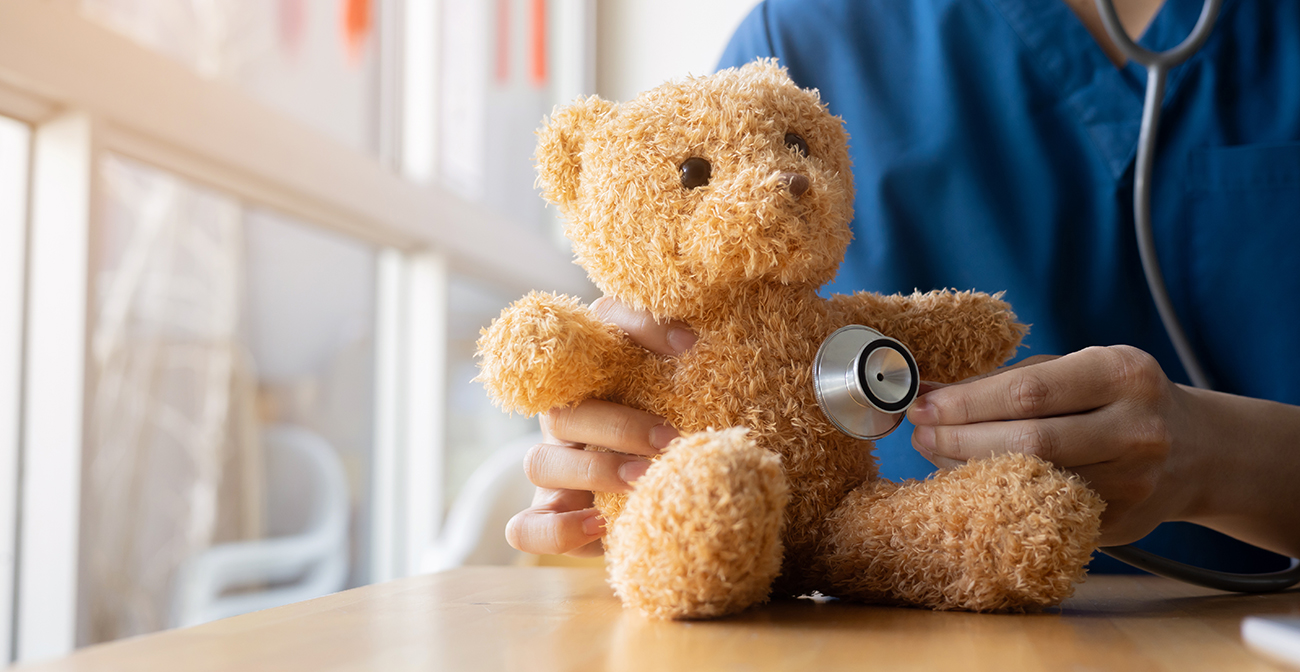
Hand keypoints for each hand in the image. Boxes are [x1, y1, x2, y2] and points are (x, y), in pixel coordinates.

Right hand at [504, 297, 694, 555]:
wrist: (676, 496)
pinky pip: (527, 528)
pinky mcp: (550, 517)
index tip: (690, 344)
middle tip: (671, 440)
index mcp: (599, 371)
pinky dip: (557, 529)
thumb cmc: (689, 431)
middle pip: (562, 408)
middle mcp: (568, 413)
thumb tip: (708, 340)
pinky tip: (600, 525)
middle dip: (620, 426)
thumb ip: (700, 363)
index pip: (601, 324)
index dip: (638, 327)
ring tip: (644, 481)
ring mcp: (554, 466)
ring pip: (538, 462)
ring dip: (594, 471)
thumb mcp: (699, 394)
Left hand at [905, 346, 1198, 545]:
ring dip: (970, 468)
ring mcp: (1134, 482)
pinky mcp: (1122, 523)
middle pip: (1029, 439)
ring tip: (935, 453)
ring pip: (1034, 479)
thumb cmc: (1117, 399)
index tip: (923, 404)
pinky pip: (1045, 510)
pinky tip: (970, 483)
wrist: (1198, 450)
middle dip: (959, 437)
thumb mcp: (1080, 369)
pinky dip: (999, 497)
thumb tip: (931, 390)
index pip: (1029, 391)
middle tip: (919, 432)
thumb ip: (1010, 378)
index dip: (966, 402)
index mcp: (1123, 374)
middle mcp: (1136, 428)